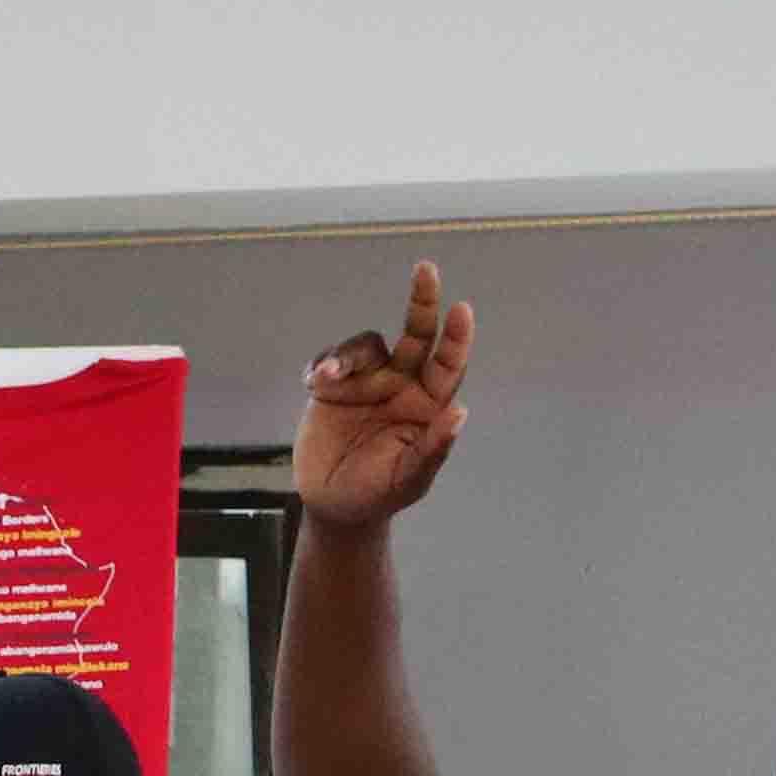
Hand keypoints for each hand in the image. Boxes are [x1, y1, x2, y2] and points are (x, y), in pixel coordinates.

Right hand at [291, 262, 475, 530]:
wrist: (330, 505)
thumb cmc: (377, 494)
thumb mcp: (408, 479)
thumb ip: (433, 449)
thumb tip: (459, 413)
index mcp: (427, 404)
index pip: (447, 364)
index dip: (455, 338)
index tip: (462, 310)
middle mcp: (401, 384)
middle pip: (417, 334)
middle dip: (422, 301)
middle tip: (427, 270)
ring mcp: (366, 382)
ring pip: (365, 346)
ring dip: (347, 356)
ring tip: (326, 378)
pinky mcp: (332, 387)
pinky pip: (328, 362)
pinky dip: (321, 367)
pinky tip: (314, 385)